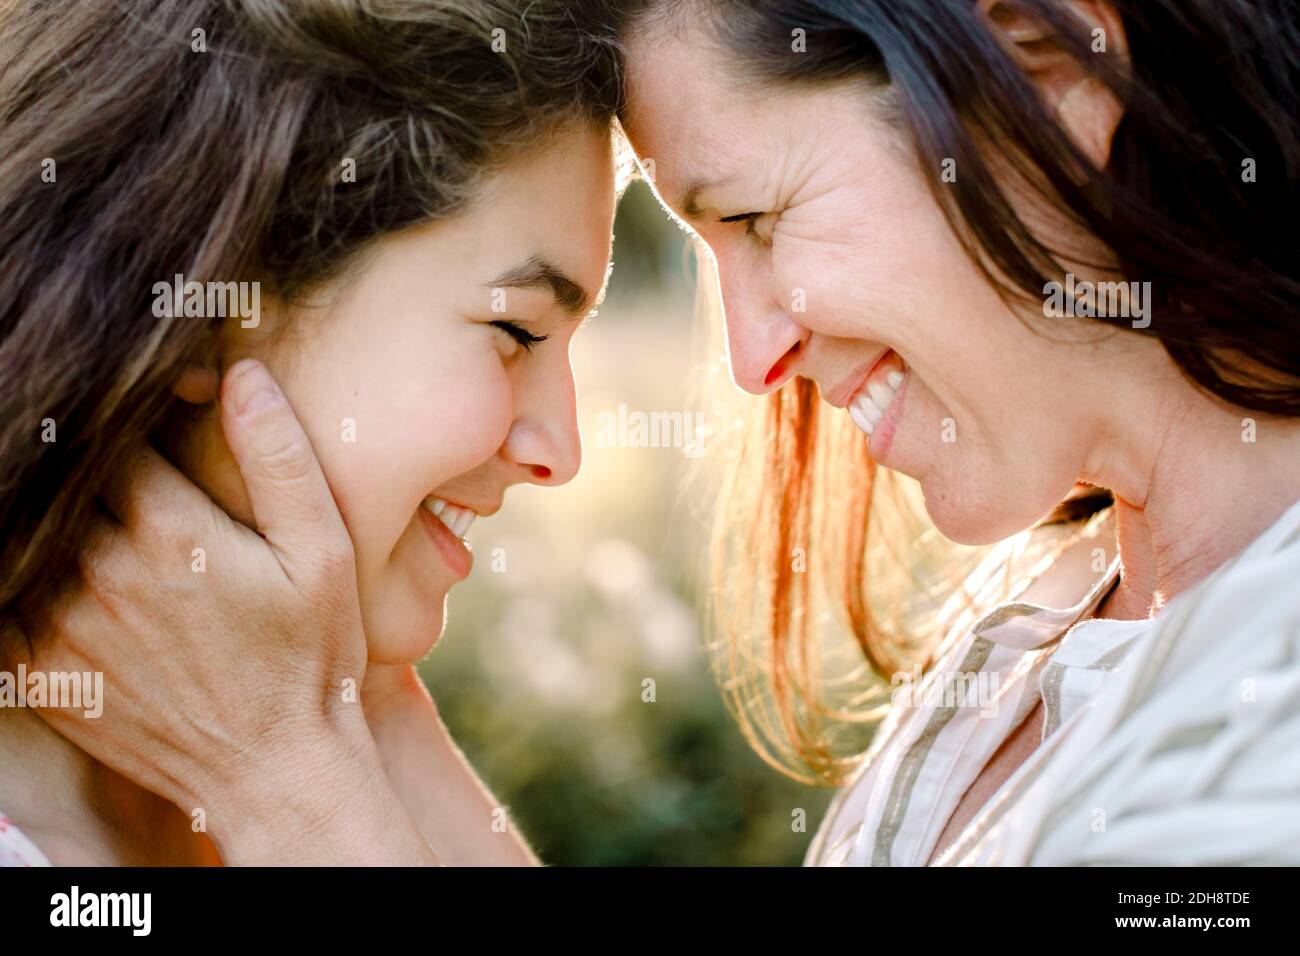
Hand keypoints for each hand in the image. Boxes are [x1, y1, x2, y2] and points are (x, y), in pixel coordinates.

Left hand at [6, 359, 435, 863]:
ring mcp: (62, 624)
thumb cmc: (311, 656)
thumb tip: (240, 374)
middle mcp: (100, 571)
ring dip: (65, 518)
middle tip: (140, 479)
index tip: (161, 424)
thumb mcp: (322, 552)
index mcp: (168, 530)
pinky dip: (34, 575)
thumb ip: (279, 458)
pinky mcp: (41, 670)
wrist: (275, 770)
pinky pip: (13, 598)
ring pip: (35, 532)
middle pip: (69, 480)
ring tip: (117, 528)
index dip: (137, 417)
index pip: (117, 435)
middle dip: (98, 466)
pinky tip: (86, 578)